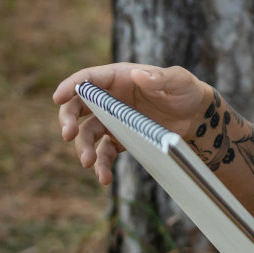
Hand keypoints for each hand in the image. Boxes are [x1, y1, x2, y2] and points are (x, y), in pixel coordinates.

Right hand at [51, 63, 213, 184]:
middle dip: (68, 118)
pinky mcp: (119, 139)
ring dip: (82, 147)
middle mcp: (110, 98)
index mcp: (119, 77)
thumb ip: (160, 78)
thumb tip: (138, 75)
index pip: (88, 79)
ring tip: (87, 162)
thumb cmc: (186, 91)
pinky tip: (104, 177)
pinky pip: (103, 152)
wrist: (196, 117)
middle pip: (78, 106)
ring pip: (87, 133)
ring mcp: (112, 120)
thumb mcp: (178, 81)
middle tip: (67, 134)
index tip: (57, 97)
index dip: (71, 86)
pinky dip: (101, 165)